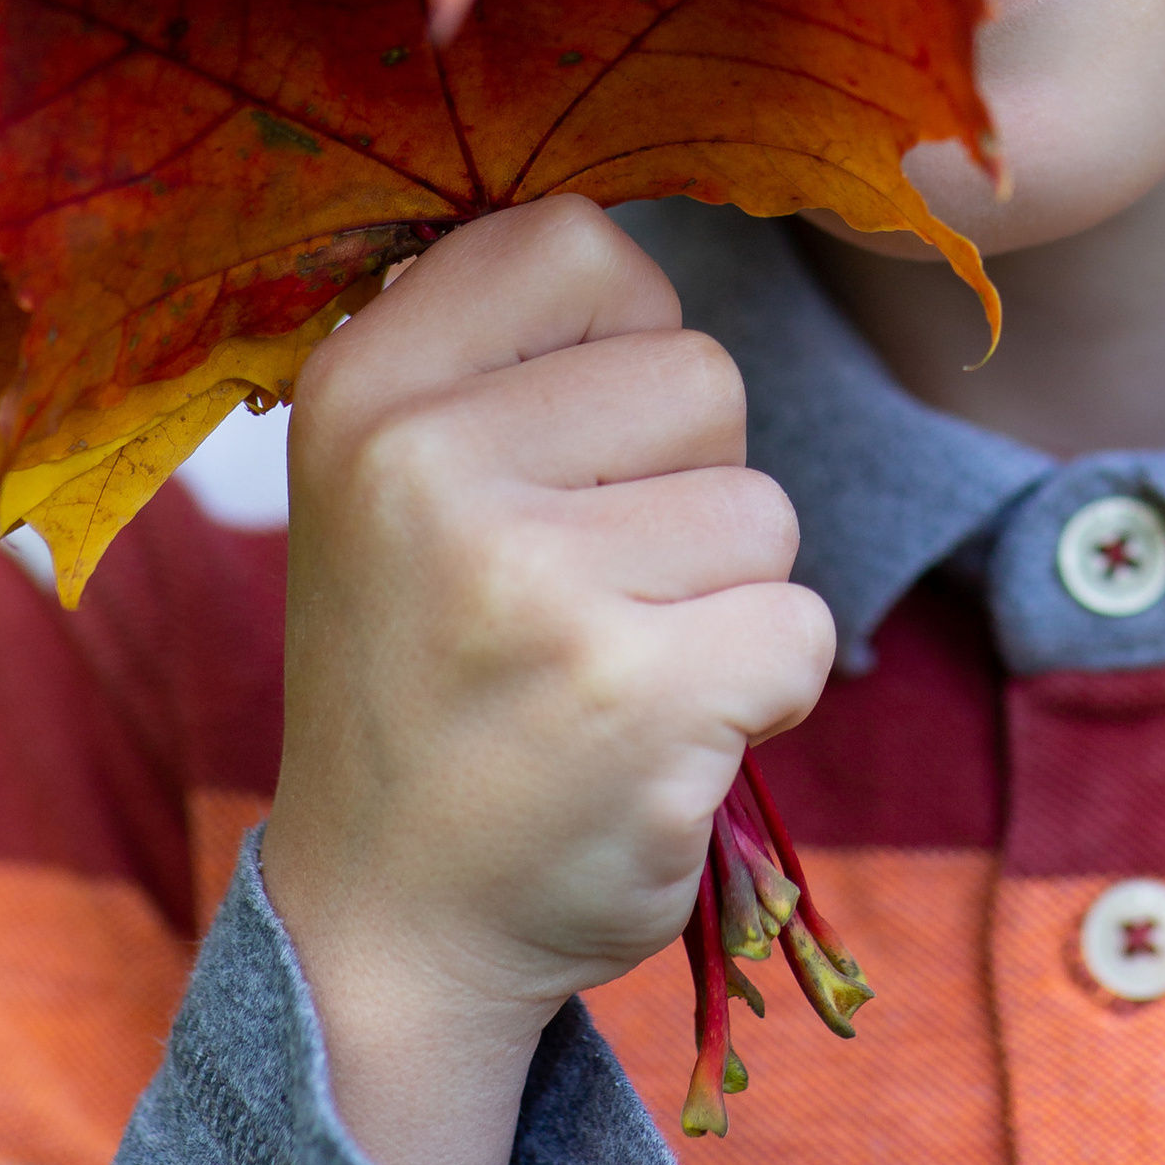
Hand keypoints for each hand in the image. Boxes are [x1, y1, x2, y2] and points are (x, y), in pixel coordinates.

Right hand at [258, 198, 833, 1164]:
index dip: (617, 341)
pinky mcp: (634, 696)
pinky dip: (761, 693)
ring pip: (764, 508)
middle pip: (703, 372)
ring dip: (725, 598)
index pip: (579, 241)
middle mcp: (428, 467)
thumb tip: (629, 231)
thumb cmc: (430, 675)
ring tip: (608, 671)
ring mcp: (530, 583)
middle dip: (685, 484)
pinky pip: (801, 628)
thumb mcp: (392, 484)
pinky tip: (655, 742)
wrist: (388, 932)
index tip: (562, 449)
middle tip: (580, 595)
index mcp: (362, 390)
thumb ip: (496, 354)